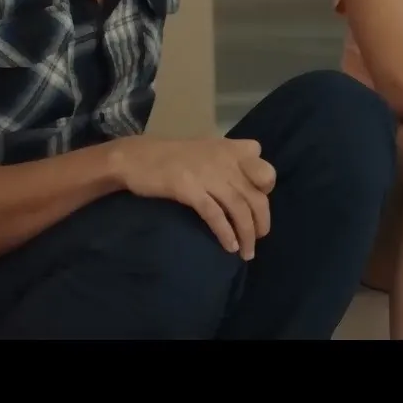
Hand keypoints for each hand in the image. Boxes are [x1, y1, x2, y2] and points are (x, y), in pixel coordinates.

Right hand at [111, 136, 276, 259]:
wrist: (136, 157)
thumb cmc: (172, 157)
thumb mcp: (207, 150)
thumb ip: (229, 162)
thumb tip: (249, 187)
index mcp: (231, 149)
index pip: (265, 170)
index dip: (266, 191)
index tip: (258, 204)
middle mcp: (224, 161)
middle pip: (256, 196)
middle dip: (261, 222)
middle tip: (258, 238)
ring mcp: (207, 174)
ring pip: (239, 208)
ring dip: (247, 235)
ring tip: (247, 253)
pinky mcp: (189, 189)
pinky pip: (215, 215)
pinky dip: (225, 233)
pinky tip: (229, 246)